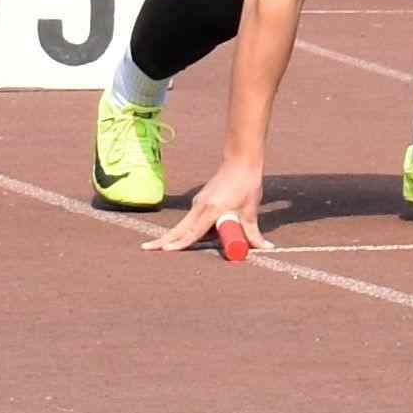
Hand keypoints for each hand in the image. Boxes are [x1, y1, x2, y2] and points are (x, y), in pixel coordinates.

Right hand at [150, 158, 264, 256]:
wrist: (241, 161)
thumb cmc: (246, 184)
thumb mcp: (251, 210)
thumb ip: (254, 232)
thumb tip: (266, 247)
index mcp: (212, 209)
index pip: (194, 231)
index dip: (181, 243)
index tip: (166, 250)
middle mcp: (200, 206)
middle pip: (179, 228)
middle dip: (163, 240)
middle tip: (146, 249)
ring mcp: (198, 203)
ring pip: (183, 224)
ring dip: (171, 235)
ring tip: (155, 246)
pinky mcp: (200, 201)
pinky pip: (190, 219)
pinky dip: (184, 229)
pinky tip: (179, 237)